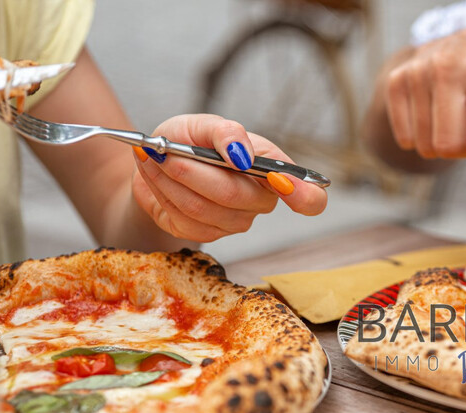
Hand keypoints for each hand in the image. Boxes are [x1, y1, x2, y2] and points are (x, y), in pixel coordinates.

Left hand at [131, 114, 327, 241]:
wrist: (156, 162)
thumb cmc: (188, 140)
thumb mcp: (203, 124)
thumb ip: (225, 132)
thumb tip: (241, 154)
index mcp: (273, 170)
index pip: (309, 198)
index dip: (304, 196)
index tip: (284, 184)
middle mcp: (261, 201)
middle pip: (233, 196)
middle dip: (191, 170)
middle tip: (164, 151)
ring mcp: (236, 222)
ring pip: (201, 207)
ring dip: (170, 179)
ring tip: (156, 158)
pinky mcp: (207, 234)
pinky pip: (182, 218)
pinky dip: (162, 191)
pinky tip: (158, 176)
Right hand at [382, 29, 465, 203]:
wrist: (461, 43)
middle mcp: (450, 67)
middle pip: (448, 146)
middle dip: (459, 149)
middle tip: (465, 127)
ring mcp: (418, 72)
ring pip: (425, 146)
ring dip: (439, 141)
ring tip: (448, 113)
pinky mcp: (396, 80)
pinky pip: (405, 138)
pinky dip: (418, 135)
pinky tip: (429, 110)